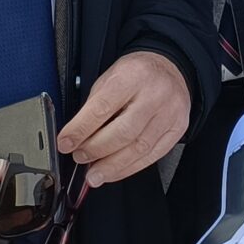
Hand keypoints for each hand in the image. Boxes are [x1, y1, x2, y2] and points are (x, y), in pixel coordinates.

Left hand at [58, 50, 190, 187]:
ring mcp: (170, 113)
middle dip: (96, 150)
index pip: (103, 107)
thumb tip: (76, 138)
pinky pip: (152, 155)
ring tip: (94, 175)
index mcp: (132, 76)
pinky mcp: (177, 129)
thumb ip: (94, 106)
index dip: (81, 129)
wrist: (169, 68)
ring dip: (112, 166)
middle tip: (80, 157)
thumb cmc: (135, 74)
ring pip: (139, 148)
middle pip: (123, 131)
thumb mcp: (109, 78)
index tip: (66, 143)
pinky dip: (130, 168)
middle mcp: (155, 94)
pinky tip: (114, 171)